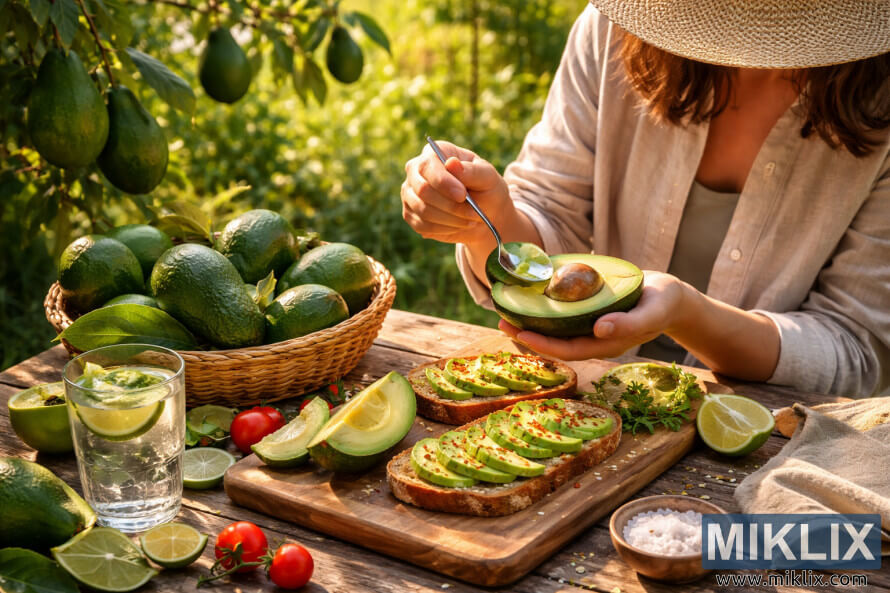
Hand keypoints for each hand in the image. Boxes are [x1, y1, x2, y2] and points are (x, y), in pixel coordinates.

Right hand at [401, 141, 511, 245]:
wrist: (484, 213)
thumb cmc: (486, 188)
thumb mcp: (487, 177)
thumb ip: (472, 171)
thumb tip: (451, 163)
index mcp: (434, 153)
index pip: (428, 166)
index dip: (443, 182)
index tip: (462, 196)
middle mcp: (416, 170)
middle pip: (422, 190)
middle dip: (450, 205)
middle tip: (474, 213)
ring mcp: (410, 193)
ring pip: (423, 210)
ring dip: (451, 219)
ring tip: (471, 220)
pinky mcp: (411, 214)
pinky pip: (422, 226)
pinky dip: (444, 229)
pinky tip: (458, 225)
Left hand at [498, 271, 692, 359]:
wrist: (671, 296)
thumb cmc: (664, 302)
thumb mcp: (653, 311)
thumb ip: (630, 324)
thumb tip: (600, 330)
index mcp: (607, 344)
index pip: (568, 350)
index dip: (542, 344)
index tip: (520, 332)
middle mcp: (594, 339)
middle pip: (555, 343)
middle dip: (526, 335)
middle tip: (501, 321)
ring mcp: (591, 329)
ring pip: (555, 331)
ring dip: (530, 323)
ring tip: (505, 312)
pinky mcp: (589, 315)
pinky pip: (561, 317)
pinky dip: (543, 310)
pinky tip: (527, 299)